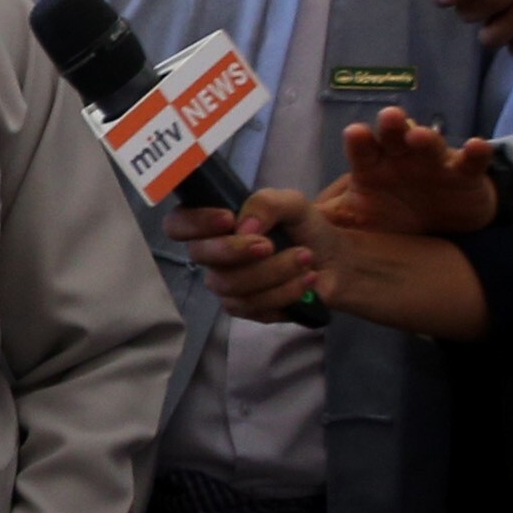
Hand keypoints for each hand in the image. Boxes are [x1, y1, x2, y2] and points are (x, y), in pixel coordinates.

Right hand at [169, 188, 345, 321]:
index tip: (228, 219)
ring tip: (305, 258)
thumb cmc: (306, 228)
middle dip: (235, 250)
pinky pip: (252, 307)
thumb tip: (244, 226)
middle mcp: (214, 255)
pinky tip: (306, 280)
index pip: (178, 224)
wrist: (334, 261)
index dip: (194, 223)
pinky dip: (284, 292)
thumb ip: (267, 203)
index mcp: (216, 225)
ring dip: (273, 271)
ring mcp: (227, 284)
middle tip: (270, 244)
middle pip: (200, 257)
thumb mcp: (292, 204)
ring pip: (229, 284)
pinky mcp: (246, 309)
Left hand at [323, 106, 498, 234]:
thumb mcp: (357, 219)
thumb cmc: (391, 214)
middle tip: (389, 118)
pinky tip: (477, 146)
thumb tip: (285, 228)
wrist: (442, 225)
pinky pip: (471, 161)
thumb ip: (325, 221)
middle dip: (392, 127)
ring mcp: (434, 162)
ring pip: (429, 144)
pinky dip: (476, 153)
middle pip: (394, 137)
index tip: (355, 132)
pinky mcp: (464, 174)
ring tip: (419, 134)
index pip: (362, 151)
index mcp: (372, 166)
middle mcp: (400, 157)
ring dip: (426, 137)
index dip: (359, 141)